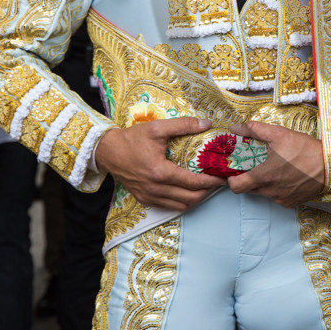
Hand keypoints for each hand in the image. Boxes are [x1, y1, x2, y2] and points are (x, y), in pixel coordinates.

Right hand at [94, 117, 224, 210]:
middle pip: (190, 198)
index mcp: (160, 172)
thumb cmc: (132, 138)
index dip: (211, 181)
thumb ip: (183, 125)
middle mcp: (155, 189)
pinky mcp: (144, 200)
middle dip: (207, 192)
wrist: (108, 151)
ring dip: (196, 198)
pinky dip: (182, 201)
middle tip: (217, 182)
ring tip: (206, 186)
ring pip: (181, 206)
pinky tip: (188, 191)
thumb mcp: (157, 128)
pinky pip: (169, 206)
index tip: (223, 177)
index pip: (193, 182)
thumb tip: (207, 123)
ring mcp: (149, 197)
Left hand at [225, 121, 325, 207]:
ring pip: (264, 193)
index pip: (236, 187)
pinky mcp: (291, 203)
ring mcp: (281, 199)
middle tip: (257, 164)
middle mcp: (270, 191)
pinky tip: (287, 177)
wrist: (330, 164)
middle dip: (249, 177)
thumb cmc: (305, 148)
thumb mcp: (279, 133)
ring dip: (264, 183)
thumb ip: (254, 129)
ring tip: (276, 168)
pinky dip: (278, 189)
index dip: (232, 179)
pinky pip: (277, 197)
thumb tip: (234, 127)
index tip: (235, 170)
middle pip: (249, 189)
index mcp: (264, 176)